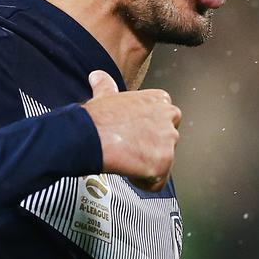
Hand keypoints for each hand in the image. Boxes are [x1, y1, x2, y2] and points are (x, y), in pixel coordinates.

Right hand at [81, 70, 180, 191]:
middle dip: (150, 149)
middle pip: (167, 142)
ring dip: (146, 165)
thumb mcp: (104, 95)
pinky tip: (129, 171)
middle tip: (130, 148)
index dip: (147, 131)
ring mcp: (168, 141)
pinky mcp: (163, 163)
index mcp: (160, 100)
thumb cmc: (97, 119)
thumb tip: (98, 77)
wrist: (89, 137)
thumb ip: (106, 85)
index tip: (133, 133)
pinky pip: (157, 182)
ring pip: (163, 162)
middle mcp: (169, 118)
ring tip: (127, 159)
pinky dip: (143, 182)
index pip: (165, 121)